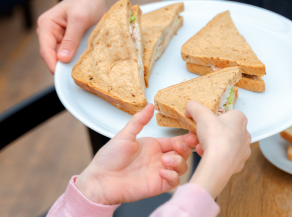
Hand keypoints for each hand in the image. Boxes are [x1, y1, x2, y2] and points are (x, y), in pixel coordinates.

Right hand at [36, 0, 114, 73]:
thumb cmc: (86, 1)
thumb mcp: (79, 19)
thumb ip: (71, 39)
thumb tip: (62, 58)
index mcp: (47, 26)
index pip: (46, 50)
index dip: (53, 65)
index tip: (63, 76)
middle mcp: (50, 33)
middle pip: (54, 56)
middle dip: (64, 65)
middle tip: (77, 75)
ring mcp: (60, 37)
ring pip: (63, 56)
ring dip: (72, 62)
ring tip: (84, 69)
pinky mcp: (70, 40)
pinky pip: (72, 53)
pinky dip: (78, 58)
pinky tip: (87, 62)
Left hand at [75, 104, 198, 204]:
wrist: (100, 181)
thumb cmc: (109, 159)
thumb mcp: (125, 135)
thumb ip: (139, 121)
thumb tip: (149, 106)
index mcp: (153, 146)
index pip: (175, 141)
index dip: (185, 139)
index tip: (191, 136)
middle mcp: (158, 159)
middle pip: (182, 153)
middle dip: (184, 149)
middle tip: (178, 147)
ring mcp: (159, 172)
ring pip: (182, 167)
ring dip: (178, 162)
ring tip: (165, 160)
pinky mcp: (158, 185)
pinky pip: (174, 181)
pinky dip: (173, 176)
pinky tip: (162, 172)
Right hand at [185, 101, 250, 197]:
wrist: (219, 163)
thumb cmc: (216, 139)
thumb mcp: (201, 114)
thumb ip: (195, 107)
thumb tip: (191, 106)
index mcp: (239, 119)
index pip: (227, 114)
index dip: (214, 118)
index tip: (205, 121)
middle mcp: (244, 134)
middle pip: (224, 130)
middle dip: (209, 133)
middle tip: (199, 135)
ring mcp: (242, 150)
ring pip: (224, 144)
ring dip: (211, 144)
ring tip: (200, 145)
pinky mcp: (238, 163)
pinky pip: (224, 157)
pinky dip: (215, 155)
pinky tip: (206, 154)